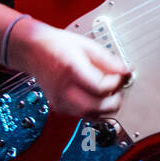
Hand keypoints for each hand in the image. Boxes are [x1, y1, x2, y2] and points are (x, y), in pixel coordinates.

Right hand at [11, 19, 130, 118]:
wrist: (35, 51)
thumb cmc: (59, 45)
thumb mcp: (87, 45)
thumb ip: (108, 59)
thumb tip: (125, 70)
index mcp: (71, 69)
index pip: (99, 87)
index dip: (115, 83)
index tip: (120, 76)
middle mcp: (63, 88)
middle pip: (94, 107)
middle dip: (113, 101)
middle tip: (119, 90)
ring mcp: (59, 100)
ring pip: (88, 115)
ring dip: (105, 109)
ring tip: (110, 95)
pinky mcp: (59, 106)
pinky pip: (81, 115)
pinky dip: (94, 110)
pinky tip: (97, 99)